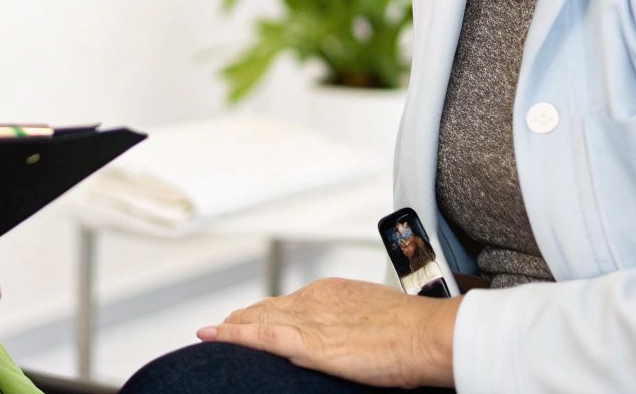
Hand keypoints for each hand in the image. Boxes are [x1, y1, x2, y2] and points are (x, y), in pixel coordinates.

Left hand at [197, 277, 458, 388]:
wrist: (425, 335)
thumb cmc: (414, 331)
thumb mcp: (377, 317)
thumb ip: (355, 323)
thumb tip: (351, 335)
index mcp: (333, 292)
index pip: (291, 302)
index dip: (268, 311)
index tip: (254, 316)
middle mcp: (315, 300)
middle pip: (268, 307)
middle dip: (245, 317)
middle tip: (223, 325)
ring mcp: (308, 320)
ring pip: (257, 319)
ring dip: (232, 326)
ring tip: (212, 332)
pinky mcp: (306, 343)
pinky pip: (258, 336)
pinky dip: (231, 335)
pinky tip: (211, 335)